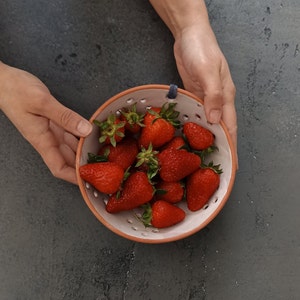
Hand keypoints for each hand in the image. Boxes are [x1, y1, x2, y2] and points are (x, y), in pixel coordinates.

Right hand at [0, 62, 91, 183]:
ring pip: (70, 148)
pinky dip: (81, 137)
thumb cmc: (15, 91)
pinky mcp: (52, 122)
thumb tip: (86, 130)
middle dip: (83, 167)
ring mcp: (50, 131)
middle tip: (104, 170)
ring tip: (101, 156)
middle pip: (68, 160)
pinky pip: (70, 134)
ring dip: (84, 152)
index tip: (89, 182)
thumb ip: (65, 117)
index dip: (73, 177)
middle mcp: (47, 139)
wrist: (3, 80)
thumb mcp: (41, 102)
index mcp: (41, 140)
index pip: (59, 168)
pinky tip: (92, 136)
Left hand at [173, 24, 237, 161]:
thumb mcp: (208, 72)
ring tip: (201, 157)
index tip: (232, 165)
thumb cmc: (202, 50)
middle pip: (220, 129)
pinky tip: (190, 135)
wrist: (189, 35)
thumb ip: (213, 96)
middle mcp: (217, 101)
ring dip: (205, 139)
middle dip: (219, 147)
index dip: (232, 147)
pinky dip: (194, 127)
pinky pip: (195, 115)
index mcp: (225, 97)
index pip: (230, 128)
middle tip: (215, 166)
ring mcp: (205, 99)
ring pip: (207, 124)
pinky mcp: (193, 95)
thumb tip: (214, 121)